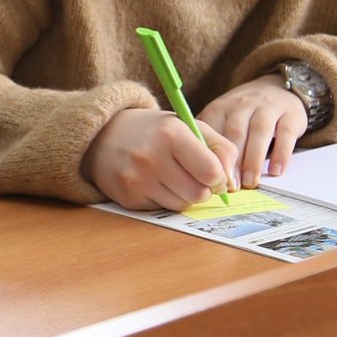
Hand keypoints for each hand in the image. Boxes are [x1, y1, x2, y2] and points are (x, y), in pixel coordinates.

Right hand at [82, 108, 238, 211]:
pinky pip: (161, 209)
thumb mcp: (189, 126)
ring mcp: (136, 179)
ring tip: (171, 176)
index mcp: (171, 134)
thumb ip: (220, 148)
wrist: (104, 135)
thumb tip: (232, 183)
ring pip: (182, 205)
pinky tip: (154, 182)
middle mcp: (151, 157)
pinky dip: (164, 199)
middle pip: (198, 194)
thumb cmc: (155, 131)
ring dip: (183, 195)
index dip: (218, 177)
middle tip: (193, 176)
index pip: (211, 171)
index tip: (214, 174)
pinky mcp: (127, 197)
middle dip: (202, 188)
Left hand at [197, 75, 309, 186]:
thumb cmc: (245, 113)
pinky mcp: (291, 114)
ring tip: (249, 182)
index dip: (212, 156)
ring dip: (253, 160)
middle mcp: (243, 105)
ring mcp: (268, 108)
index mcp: (221, 108)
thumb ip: (211, 139)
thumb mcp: (223, 119)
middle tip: (230, 186)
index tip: (211, 177)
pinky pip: (285, 133)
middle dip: (232, 161)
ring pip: (259, 132)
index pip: (213, 131)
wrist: (279, 88)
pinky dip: (281, 153)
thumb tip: (198, 171)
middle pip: (235, 132)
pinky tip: (275, 171)